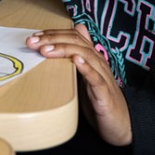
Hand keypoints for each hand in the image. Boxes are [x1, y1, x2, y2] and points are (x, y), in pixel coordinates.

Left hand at [27, 24, 131, 145]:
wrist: (120, 123)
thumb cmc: (100, 99)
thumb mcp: (85, 75)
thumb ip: (78, 56)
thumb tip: (75, 31)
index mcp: (92, 58)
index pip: (73, 36)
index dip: (54, 33)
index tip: (34, 36)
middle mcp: (98, 63)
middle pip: (77, 42)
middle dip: (53, 39)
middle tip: (33, 41)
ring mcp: (102, 77)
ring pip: (86, 55)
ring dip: (65, 50)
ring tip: (47, 50)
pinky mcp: (104, 94)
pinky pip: (96, 79)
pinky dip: (86, 68)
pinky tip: (76, 61)